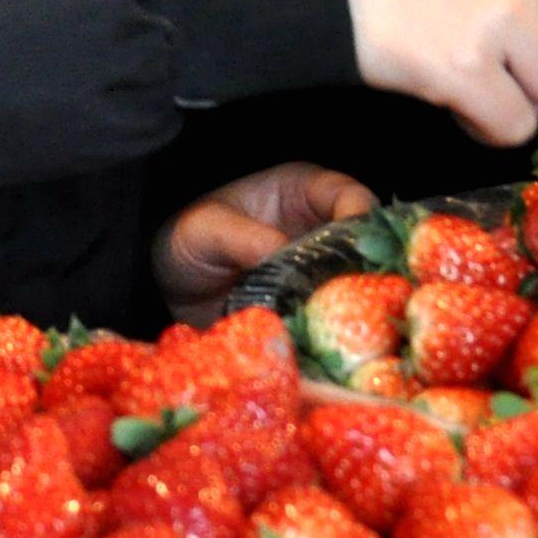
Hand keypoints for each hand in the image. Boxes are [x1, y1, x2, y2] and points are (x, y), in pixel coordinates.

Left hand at [156, 162, 377, 318]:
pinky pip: (336, 318)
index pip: (347, 195)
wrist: (172, 286)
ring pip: (358, 284)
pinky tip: (328, 344)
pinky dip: (335, 331)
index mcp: (302, 193)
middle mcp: (321, 230)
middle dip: (366, 268)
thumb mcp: (206, 230)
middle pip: (366, 244)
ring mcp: (320, 272)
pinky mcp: (313, 309)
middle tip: (358, 294)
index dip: (359, 217)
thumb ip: (241, 237)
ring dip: (353, 304)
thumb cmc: (189, 240)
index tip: (357, 246)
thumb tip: (279, 253)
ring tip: (343, 324)